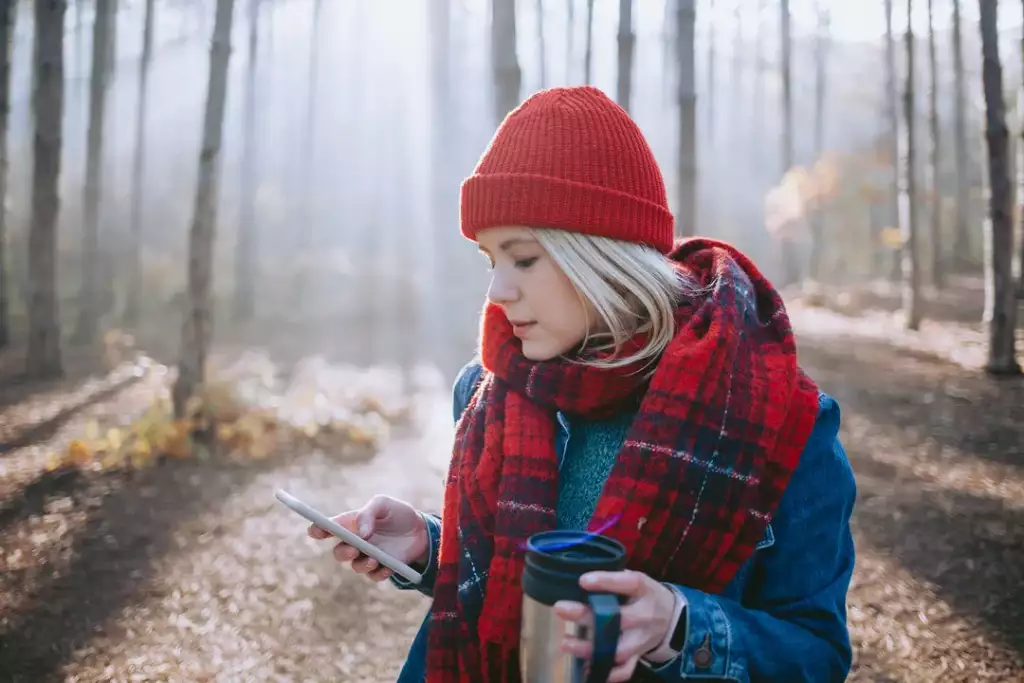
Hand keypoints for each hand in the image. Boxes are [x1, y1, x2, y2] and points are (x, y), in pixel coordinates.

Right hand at [306, 494, 428, 582]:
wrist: (421, 530)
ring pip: (355, 566)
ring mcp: (367, 556)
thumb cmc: (397, 513)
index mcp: (351, 524)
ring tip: (374, 559)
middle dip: (342, 553)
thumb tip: (361, 533)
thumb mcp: (384, 504)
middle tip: (353, 549)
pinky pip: (373, 576)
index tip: (315, 530)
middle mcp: (355, 542)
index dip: (318, 529)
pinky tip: (388, 566)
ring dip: (361, 564)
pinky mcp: (381, 568)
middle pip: (339, 552)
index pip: (328, 528)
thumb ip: (369, 513)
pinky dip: (379, 572)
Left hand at [554, 570, 677, 682]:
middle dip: (588, 616)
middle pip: (620, 619)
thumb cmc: (644, 594)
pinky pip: (625, 670)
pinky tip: (586, 668)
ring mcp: (642, 639)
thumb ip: (613, 577)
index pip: (630, 583)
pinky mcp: (639, 656)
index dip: (606, 582)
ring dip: (591, 649)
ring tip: (565, 642)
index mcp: (645, 590)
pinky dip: (607, 673)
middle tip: (560, 608)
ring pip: (619, 650)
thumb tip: (580, 574)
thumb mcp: (635, 579)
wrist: (671, 617)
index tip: (582, 581)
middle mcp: (645, 616)